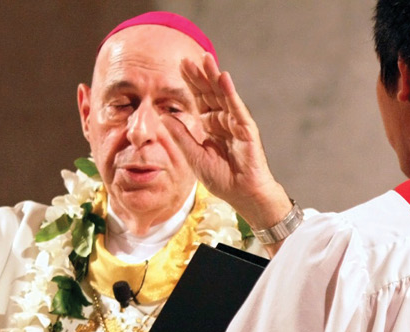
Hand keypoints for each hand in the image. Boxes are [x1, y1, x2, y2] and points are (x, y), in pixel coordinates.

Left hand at [162, 55, 291, 232]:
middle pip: (210, 93)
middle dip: (199, 75)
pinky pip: (237, 108)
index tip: (179, 66)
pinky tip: (223, 78)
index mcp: (210, 125)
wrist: (242, 195)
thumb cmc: (222, 179)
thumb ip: (180, 135)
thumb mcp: (193, 155)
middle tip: (187, 58)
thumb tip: (162, 115)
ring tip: (206, 59)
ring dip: (214, 77)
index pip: (199, 99)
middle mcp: (223, 120)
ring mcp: (236, 123)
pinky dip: (230, 93)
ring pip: (223, 95)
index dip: (190, 83)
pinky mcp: (247, 129)